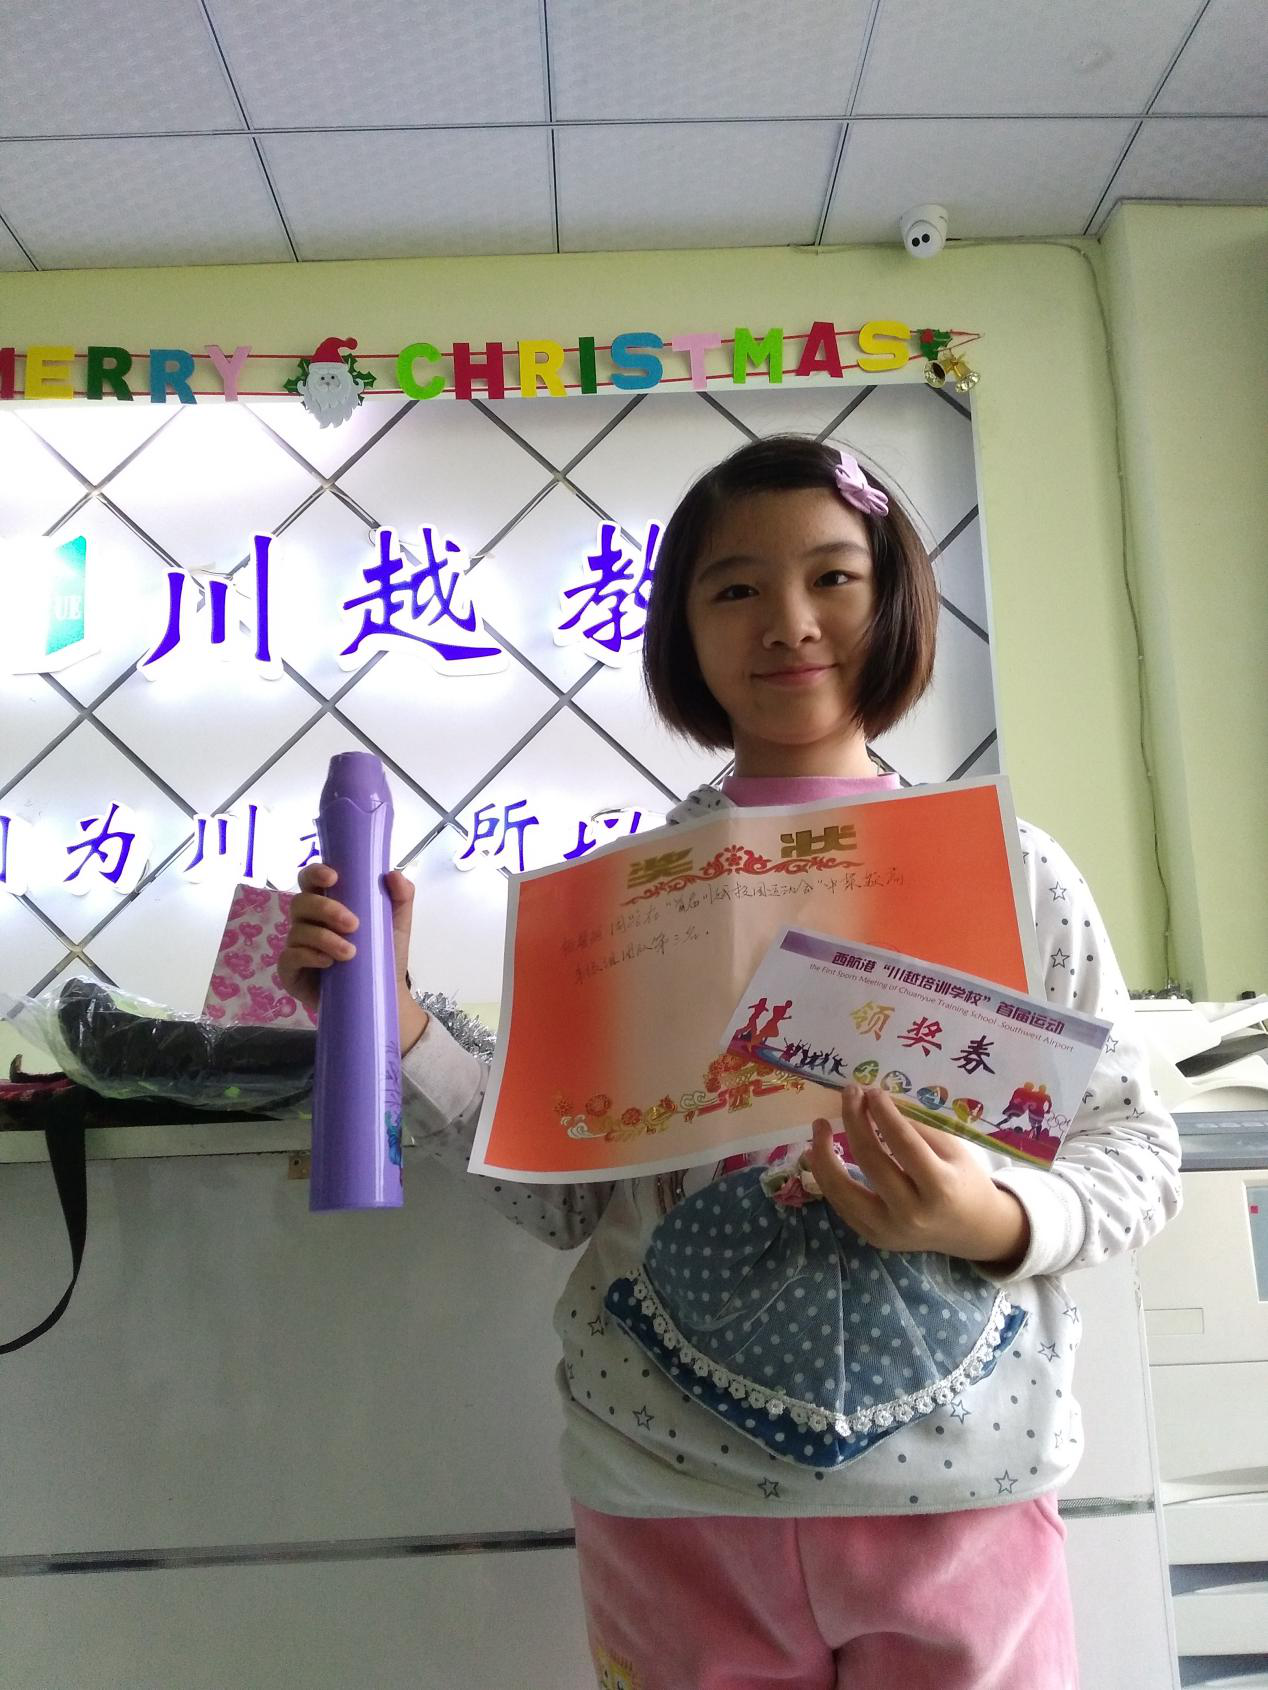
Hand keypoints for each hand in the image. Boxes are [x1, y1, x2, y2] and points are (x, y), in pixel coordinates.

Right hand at [278, 864, 427, 1051]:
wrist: (382, 995)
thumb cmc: (384, 955)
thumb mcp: (397, 925)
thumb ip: (401, 897)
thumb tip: (393, 874)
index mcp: (327, 903)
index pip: (311, 880)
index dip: (315, 873)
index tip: (334, 878)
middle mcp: (308, 921)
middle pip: (301, 902)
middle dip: (326, 909)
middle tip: (353, 924)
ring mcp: (297, 946)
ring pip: (298, 931)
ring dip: (325, 938)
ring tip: (351, 953)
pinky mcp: (291, 972)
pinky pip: (289, 958)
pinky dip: (308, 956)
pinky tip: (327, 962)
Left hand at [805, 1084, 1029, 1268]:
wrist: (972, 1230)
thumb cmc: (964, 1181)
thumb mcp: (952, 1150)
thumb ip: (917, 1129)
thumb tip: (876, 1103)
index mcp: (941, 1187)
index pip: (904, 1144)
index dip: (884, 1114)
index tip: (871, 1091)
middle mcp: (913, 1213)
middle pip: (871, 1161)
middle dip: (855, 1121)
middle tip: (849, 1093)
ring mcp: (891, 1230)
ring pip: (844, 1190)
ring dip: (824, 1154)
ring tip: (819, 1125)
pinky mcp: (875, 1238)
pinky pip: (842, 1205)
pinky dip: (826, 1178)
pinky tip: (815, 1153)